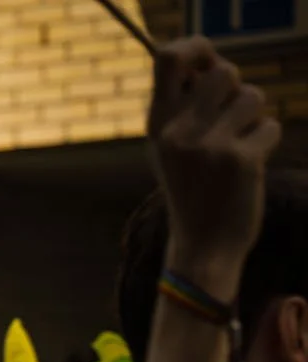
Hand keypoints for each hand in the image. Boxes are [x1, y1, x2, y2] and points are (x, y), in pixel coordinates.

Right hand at [147, 37, 281, 294]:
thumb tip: (212, 61)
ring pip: (252, 97)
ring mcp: (209, 145)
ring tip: (236, 148)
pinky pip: (270, 127)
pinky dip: (265, 143)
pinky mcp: (240, 160)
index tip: (207, 62)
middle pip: (223, 72)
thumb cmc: (192, 191)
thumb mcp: (173, 147)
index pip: (169, 57)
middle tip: (230, 119)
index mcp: (158, 123)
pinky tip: (247, 168)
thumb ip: (185, 105)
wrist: (201, 246)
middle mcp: (179, 130)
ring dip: (254, 119)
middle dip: (236, 89)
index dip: (196, 48)